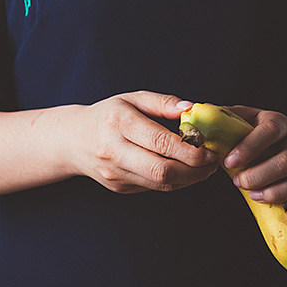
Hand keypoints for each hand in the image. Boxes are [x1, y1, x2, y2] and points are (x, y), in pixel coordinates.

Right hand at [72, 91, 217, 193]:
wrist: (74, 141)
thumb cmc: (108, 115)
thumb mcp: (132, 98)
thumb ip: (163, 102)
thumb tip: (191, 109)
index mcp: (119, 122)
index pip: (160, 142)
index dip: (190, 150)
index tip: (209, 150)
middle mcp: (114, 150)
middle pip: (162, 170)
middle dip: (194, 170)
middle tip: (212, 162)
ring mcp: (115, 173)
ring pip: (160, 184)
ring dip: (189, 179)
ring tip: (204, 168)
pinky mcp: (119, 187)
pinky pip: (154, 188)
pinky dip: (175, 182)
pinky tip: (185, 172)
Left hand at [221, 105, 286, 222]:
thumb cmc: (261, 135)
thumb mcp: (246, 120)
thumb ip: (224, 118)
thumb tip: (197, 112)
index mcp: (279, 124)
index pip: (270, 130)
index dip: (250, 147)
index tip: (229, 161)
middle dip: (259, 175)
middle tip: (237, 183)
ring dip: (278, 192)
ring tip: (255, 197)